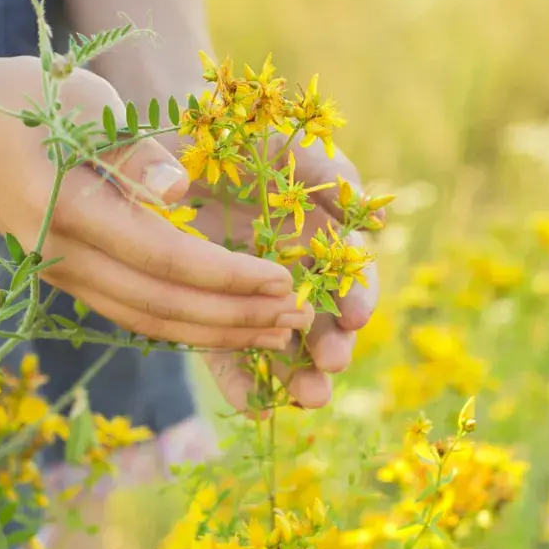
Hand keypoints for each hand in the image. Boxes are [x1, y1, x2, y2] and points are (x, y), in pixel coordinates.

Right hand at [0, 54, 314, 349]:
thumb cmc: (25, 98)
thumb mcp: (82, 102)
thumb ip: (132, 151)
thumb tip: (182, 192)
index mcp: (68, 209)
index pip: (165, 261)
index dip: (229, 277)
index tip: (284, 281)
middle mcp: (59, 255)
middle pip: (161, 306)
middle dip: (235, 318)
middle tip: (297, 322)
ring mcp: (56, 272)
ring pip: (145, 321)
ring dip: (213, 332)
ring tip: (273, 335)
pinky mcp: (61, 275)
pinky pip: (128, 312)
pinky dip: (179, 324)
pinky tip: (221, 325)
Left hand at [159, 128, 379, 411]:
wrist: (173, 146)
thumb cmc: (238, 141)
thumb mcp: (287, 150)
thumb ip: (331, 178)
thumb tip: (375, 230)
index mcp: (318, 240)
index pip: (350, 278)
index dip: (358, 298)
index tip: (356, 316)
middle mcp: (291, 275)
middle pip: (322, 323)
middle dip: (331, 349)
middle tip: (331, 367)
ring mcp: (252, 298)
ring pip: (281, 346)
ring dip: (298, 375)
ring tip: (308, 398)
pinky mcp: (212, 315)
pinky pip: (229, 355)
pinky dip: (243, 383)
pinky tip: (256, 407)